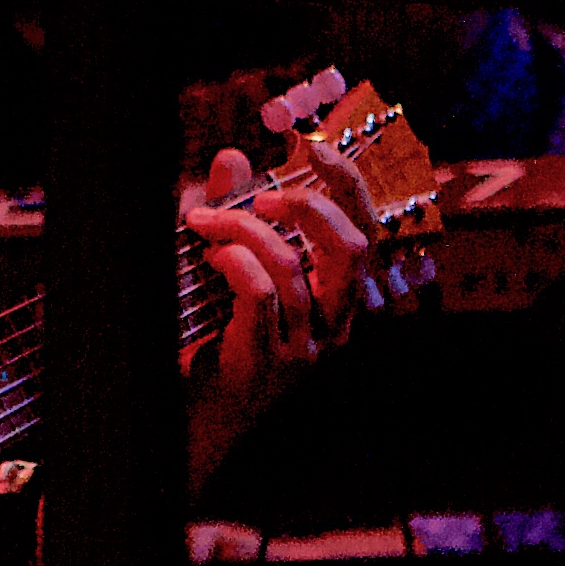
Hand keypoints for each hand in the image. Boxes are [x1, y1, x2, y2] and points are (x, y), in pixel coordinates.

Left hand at [185, 143, 373, 373]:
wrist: (197, 416)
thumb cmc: (217, 336)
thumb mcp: (230, 263)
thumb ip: (235, 210)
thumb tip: (233, 157)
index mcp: (337, 299)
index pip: (367, 232)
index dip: (349, 186)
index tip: (317, 149)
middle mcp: (334, 324)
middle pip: (352, 248)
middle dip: (308, 205)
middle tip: (262, 194)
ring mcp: (304, 347)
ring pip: (291, 264)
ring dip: (243, 229)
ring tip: (205, 226)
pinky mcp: (268, 361)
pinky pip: (262, 292)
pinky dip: (235, 262)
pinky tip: (211, 260)